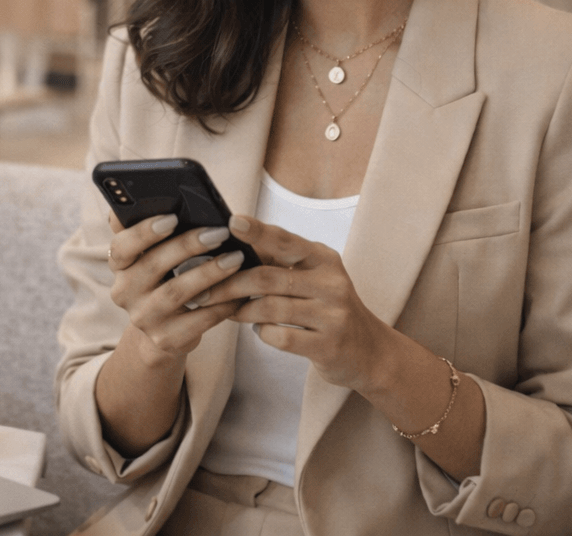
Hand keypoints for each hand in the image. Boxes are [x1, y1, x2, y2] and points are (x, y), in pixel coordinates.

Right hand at [104, 211, 249, 364]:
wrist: (163, 330)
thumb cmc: (165, 278)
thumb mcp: (152, 255)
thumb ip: (152, 229)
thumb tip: (161, 196)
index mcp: (119, 266)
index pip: (121, 246)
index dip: (144, 232)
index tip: (172, 217)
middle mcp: (125, 292)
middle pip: (153, 266)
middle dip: (188, 246)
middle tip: (219, 232)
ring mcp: (144, 318)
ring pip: (177, 292)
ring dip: (209, 273)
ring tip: (236, 258)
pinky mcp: (166, 339)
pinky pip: (197, 320)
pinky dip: (221, 304)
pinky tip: (240, 292)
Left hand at [219, 214, 397, 390]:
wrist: (369, 351)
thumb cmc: (327, 307)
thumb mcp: (312, 277)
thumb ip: (279, 263)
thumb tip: (230, 246)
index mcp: (323, 258)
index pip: (285, 241)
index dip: (257, 231)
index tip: (232, 221)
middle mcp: (331, 283)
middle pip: (268, 277)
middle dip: (229, 284)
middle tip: (202, 291)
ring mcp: (333, 315)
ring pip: (270, 308)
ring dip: (240, 310)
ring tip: (226, 311)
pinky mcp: (328, 345)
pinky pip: (281, 336)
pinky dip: (263, 333)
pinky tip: (260, 330)